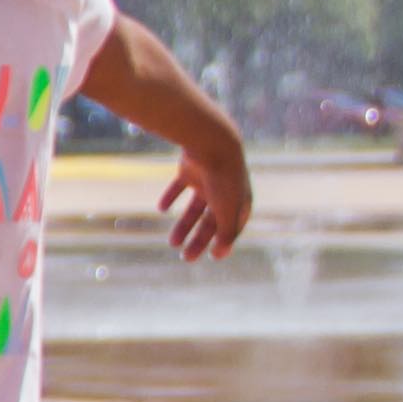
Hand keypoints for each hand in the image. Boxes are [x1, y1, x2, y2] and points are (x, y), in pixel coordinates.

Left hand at [161, 127, 251, 262]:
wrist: (211, 143)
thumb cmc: (224, 178)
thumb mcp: (227, 210)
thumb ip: (225, 233)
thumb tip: (221, 253)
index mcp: (240, 200)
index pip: (233, 227)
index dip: (224, 242)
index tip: (213, 257)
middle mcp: (225, 191)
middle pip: (211, 221)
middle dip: (200, 240)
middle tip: (187, 258)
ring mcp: (207, 180)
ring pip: (194, 208)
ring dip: (184, 225)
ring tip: (172, 243)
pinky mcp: (190, 170)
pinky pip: (179, 187)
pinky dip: (170, 197)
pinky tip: (161, 209)